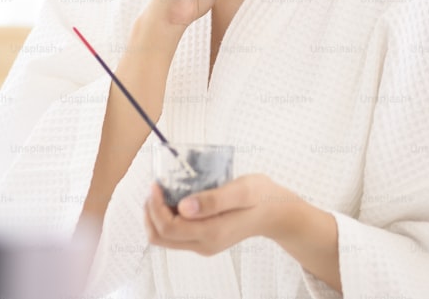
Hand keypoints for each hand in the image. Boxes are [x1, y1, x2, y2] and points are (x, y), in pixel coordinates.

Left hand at [143, 174, 295, 255]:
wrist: (277, 212)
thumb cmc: (261, 197)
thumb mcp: (241, 191)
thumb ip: (213, 199)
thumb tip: (182, 207)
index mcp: (212, 233)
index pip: (168, 228)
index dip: (155, 206)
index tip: (156, 184)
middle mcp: (205, 244)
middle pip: (160, 237)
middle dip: (150, 211)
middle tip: (155, 187)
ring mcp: (204, 244)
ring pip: (164, 237)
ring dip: (156, 214)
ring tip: (162, 191)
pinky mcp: (204, 239)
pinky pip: (174, 233)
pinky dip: (166, 216)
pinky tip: (173, 198)